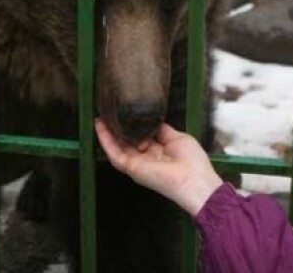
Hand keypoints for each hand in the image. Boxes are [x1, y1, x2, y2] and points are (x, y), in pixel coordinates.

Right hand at [94, 118, 222, 215]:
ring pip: (117, 148)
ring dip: (106, 134)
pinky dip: (106, 141)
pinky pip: (115, 154)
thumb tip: (152, 121)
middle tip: (106, 115)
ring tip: (99, 120)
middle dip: (116, 129)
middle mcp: (146, 158)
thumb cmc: (192, 161)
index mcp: (159, 152)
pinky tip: (100, 129)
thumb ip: (162, 131)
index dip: (132, 126)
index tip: (125, 114)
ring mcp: (137, 164)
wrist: (193, 179)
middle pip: (126, 142)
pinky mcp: (131, 168)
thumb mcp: (177, 138)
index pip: (141, 137)